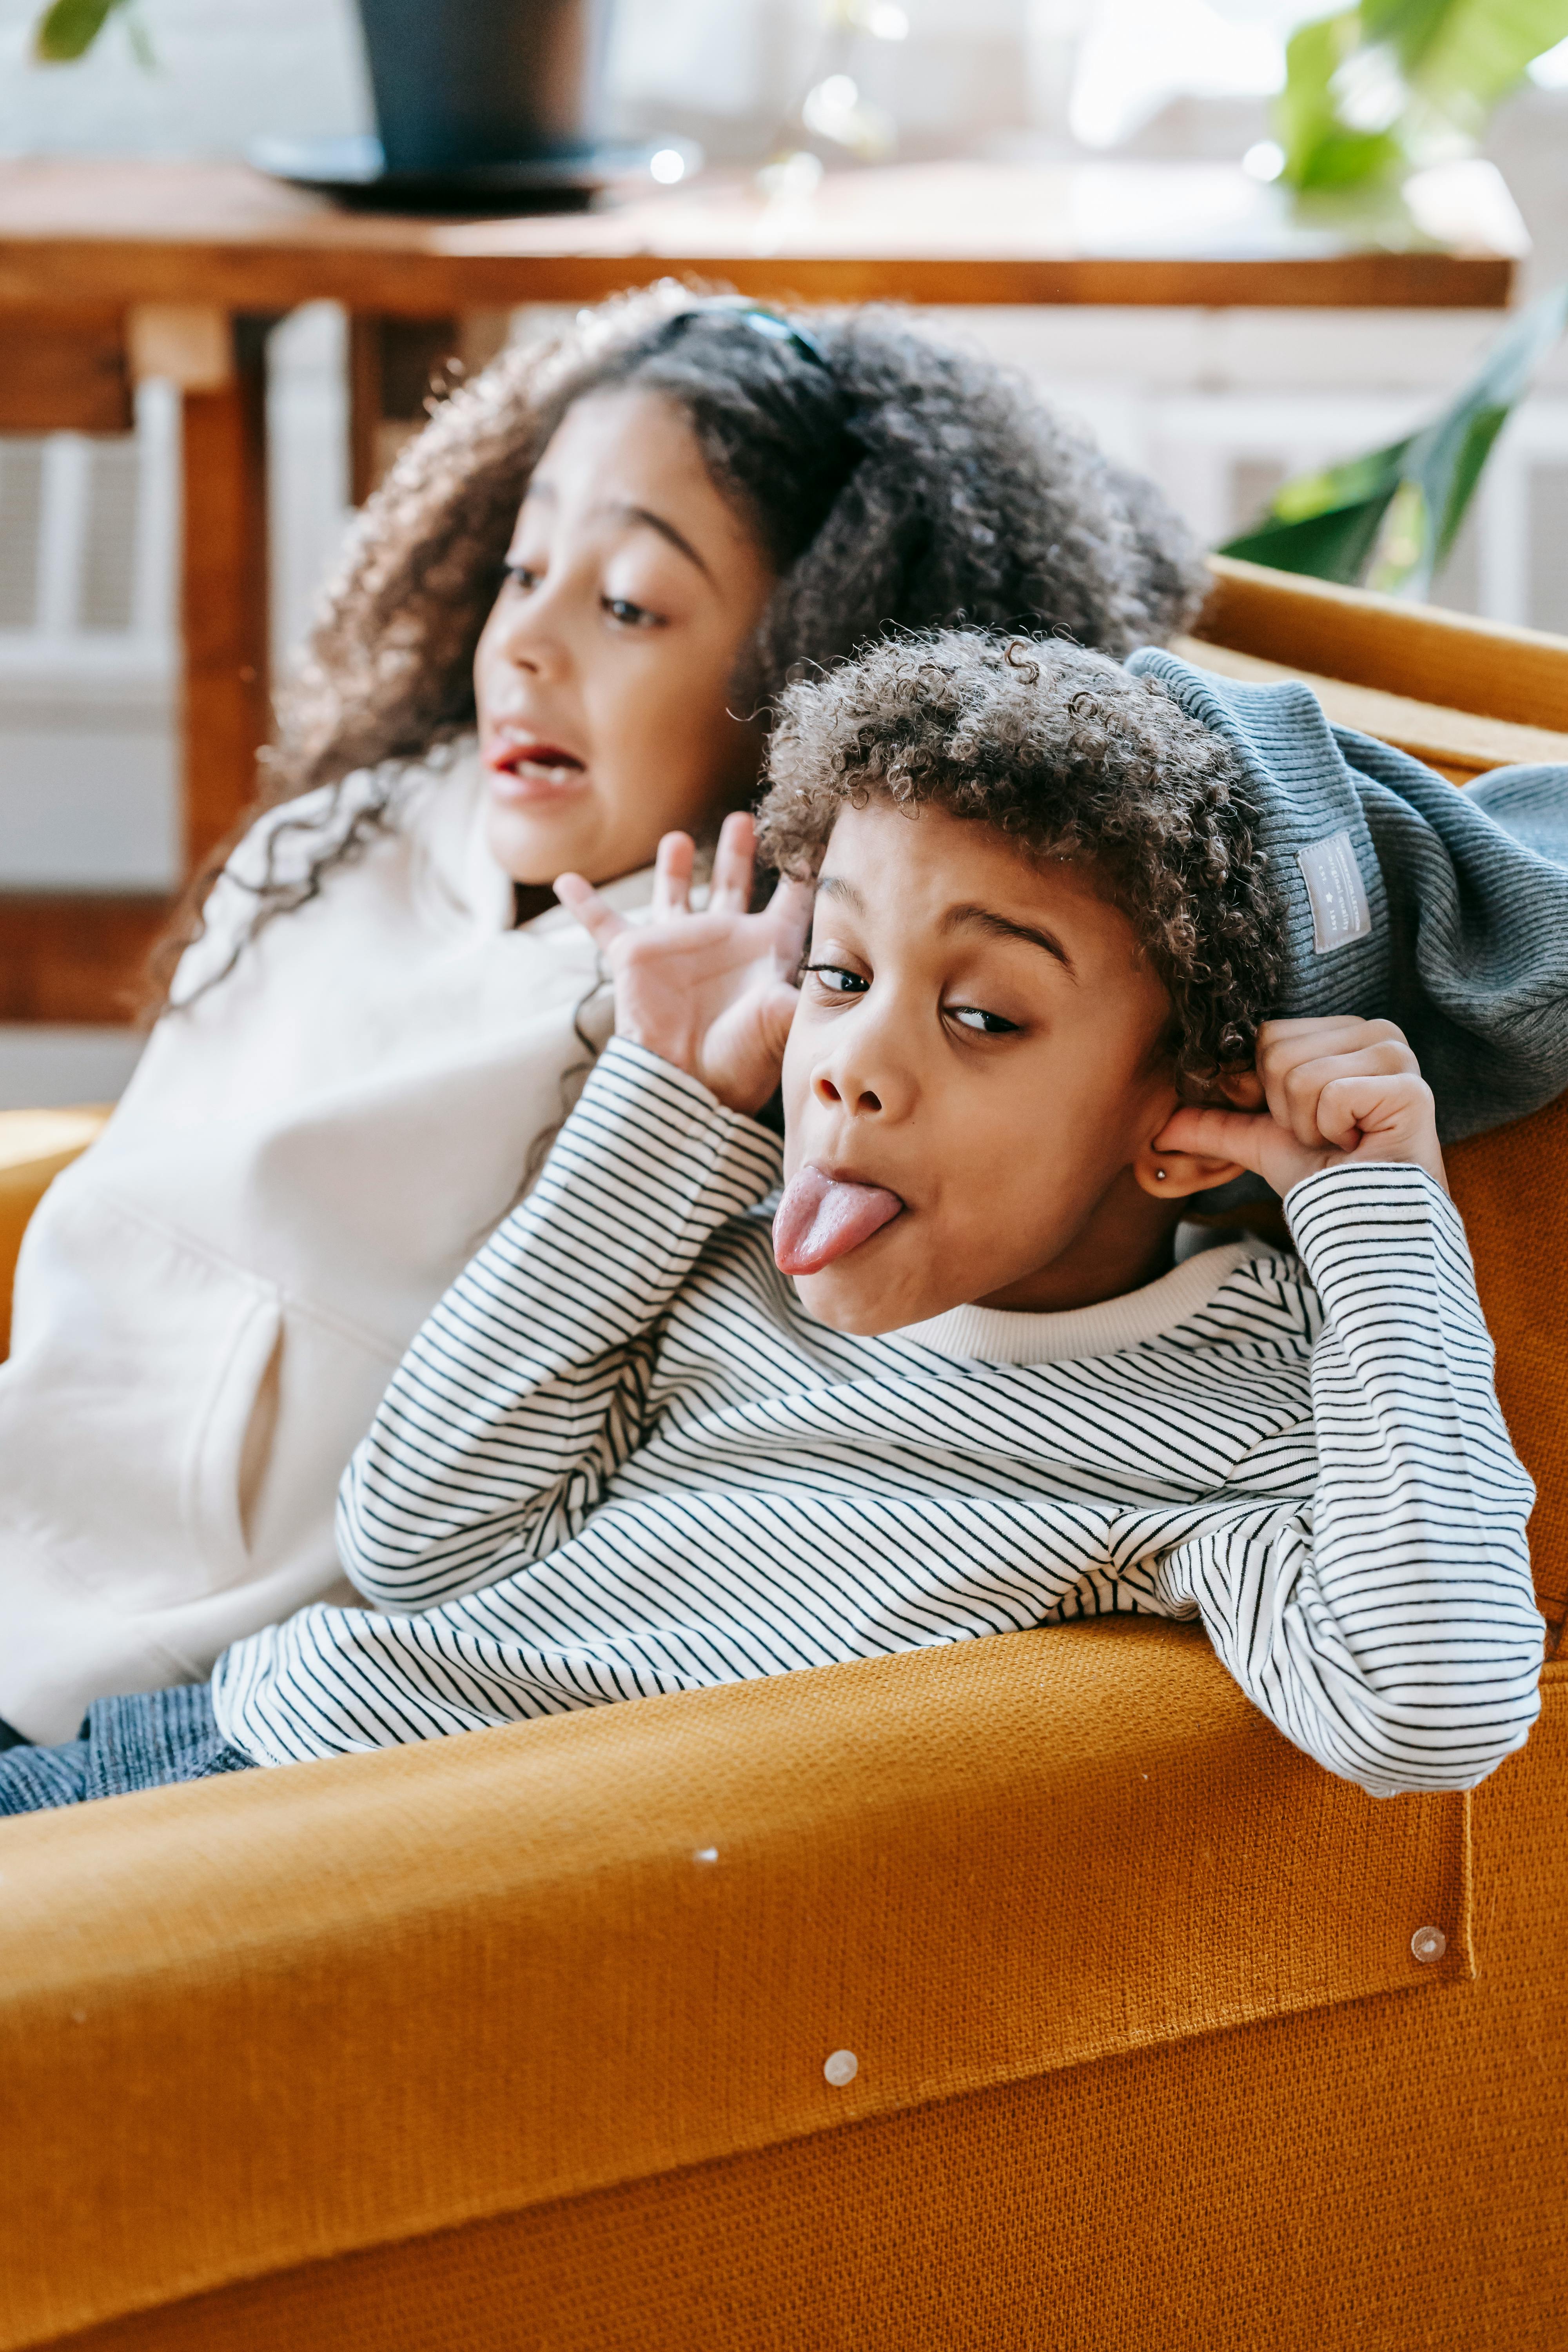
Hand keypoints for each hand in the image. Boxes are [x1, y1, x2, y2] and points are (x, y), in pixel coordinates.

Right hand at [556, 813, 813, 1115]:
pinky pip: (603, 923)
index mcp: (766, 950)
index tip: (814, 836)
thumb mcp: (783, 1019)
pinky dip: (584, 903)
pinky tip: (566, 881)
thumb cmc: (741, 1059)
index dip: (802, 874)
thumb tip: (843, 975)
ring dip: (673, 866)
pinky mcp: (634, 957)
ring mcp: (677, 945)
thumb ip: (810, 987)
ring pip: (675, 893)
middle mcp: (723, 941)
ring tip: (679, 837)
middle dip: (737, 853)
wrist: (687, 1083)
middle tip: (746, 818)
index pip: (791, 902)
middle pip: (732, 884)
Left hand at [1155, 1017, 1447, 1197]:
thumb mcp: (1261, 1145)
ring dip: (1307, 1125)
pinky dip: (1331, 1133)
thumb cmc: (1326, 1180)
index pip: (1268, 1035)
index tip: (1301, 1123)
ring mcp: (1399, 1056)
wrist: (1365, 1227)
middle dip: (1285, 1110)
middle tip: (1324, 1136)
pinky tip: (1360, 1146)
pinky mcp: (1410, 1088)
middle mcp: (1379, 1032)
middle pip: (1277, 1052)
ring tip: (1342, 1142)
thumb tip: (1161, 1127)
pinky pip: (1331, 1096)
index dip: (1265, 1090)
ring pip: (1299, 1075)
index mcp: (1346, 1033)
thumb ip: (1216, 1124)